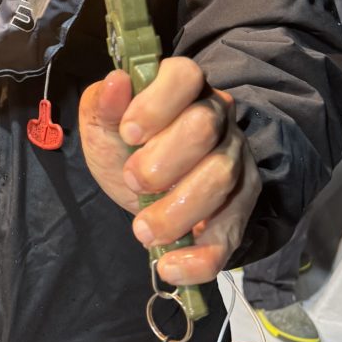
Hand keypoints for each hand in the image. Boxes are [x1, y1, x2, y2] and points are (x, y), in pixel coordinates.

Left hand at [79, 57, 260, 287]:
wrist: (137, 186)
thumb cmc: (121, 143)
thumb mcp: (100, 123)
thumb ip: (104, 104)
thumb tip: (115, 82)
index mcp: (182, 85)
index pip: (186, 75)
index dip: (158, 103)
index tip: (128, 133)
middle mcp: (217, 115)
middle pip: (204, 129)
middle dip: (163, 161)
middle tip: (132, 180)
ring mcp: (235, 159)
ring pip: (220, 180)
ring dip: (177, 211)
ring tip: (141, 229)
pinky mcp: (241, 206)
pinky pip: (230, 234)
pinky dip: (199, 257)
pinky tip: (169, 266)